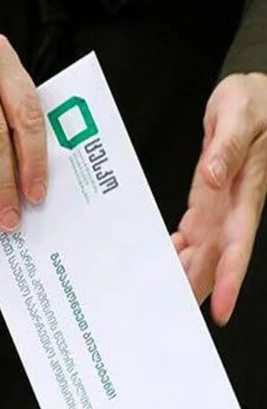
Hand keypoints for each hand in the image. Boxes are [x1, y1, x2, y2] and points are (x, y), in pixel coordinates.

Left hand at [172, 72, 266, 326]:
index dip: (228, 279)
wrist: (255, 92)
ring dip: (182, 275)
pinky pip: (192, 234)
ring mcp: (221, 206)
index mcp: (247, 192)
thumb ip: (227, 146)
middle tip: (167, 316)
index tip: (219, 310)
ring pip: (202, 253)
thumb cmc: (254, 100)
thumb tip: (215, 176)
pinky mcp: (209, 200)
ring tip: (155, 299)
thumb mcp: (239, 113)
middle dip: (195, 289)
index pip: (238, 245)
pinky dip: (175, 251)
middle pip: (215, 259)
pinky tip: (157, 263)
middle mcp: (234, 208)